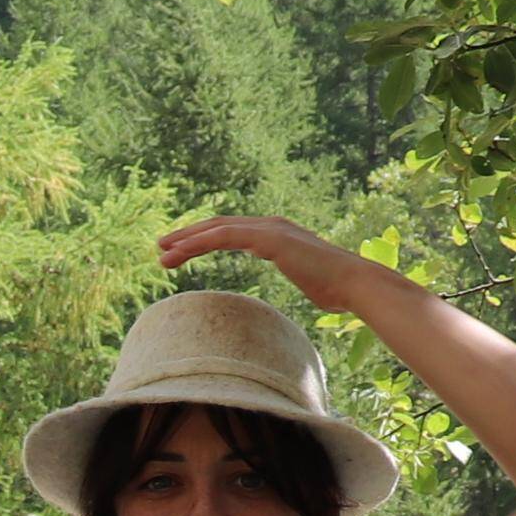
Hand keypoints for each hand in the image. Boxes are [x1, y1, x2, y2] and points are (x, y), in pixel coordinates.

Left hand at [156, 213, 381, 310]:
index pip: (230, 232)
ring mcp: (269, 229)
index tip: (179, 253)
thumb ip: (294, 276)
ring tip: (162, 252)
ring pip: (216, 228)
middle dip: (187, 236)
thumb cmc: (334, 289)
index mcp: (275, 234)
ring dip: (186, 240)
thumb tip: (302, 290)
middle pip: (218, 226)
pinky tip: (180, 252)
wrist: (354, 284)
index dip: (202, 240)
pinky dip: (199, 242)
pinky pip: (225, 236)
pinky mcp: (269, 238)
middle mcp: (270, 225)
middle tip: (161, 249)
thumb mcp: (305, 281)